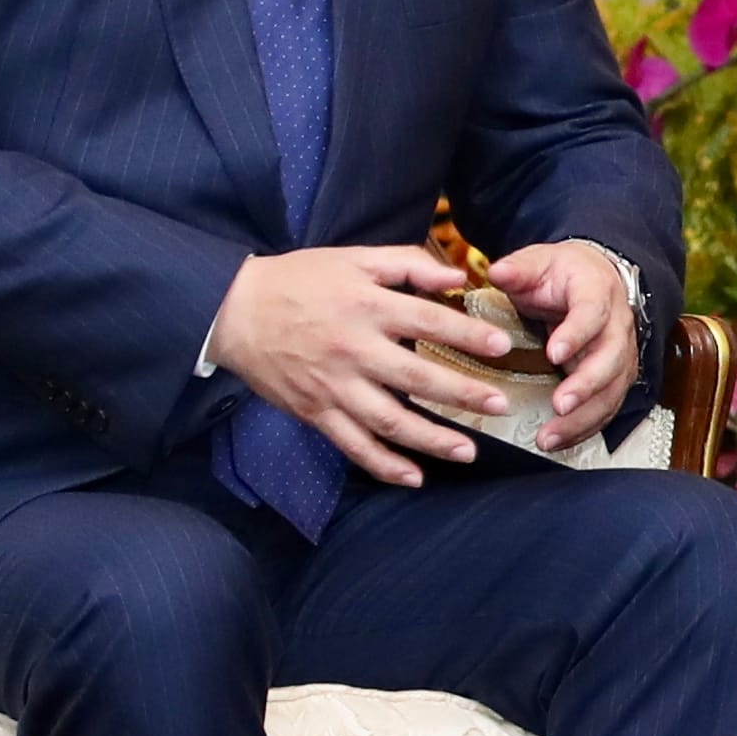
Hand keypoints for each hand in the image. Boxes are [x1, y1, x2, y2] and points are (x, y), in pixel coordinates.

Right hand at [208, 245, 502, 485]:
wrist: (234, 311)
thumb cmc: (299, 280)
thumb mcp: (354, 258)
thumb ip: (408, 264)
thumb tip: (457, 277)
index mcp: (367, 307)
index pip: (429, 323)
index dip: (468, 336)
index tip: (502, 347)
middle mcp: (354, 350)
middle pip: (417, 379)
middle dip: (463, 394)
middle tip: (499, 405)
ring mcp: (334, 387)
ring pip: (389, 421)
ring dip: (431, 440)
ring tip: (468, 451)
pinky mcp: (316, 412)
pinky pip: (353, 445)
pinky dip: (383, 466)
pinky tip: (414, 476)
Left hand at [491, 240, 644, 449]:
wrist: (596, 278)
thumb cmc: (563, 274)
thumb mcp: (538, 262)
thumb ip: (518, 269)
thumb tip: (497, 272)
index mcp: (597, 292)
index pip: (593, 313)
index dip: (577, 334)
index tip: (554, 353)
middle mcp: (617, 325)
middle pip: (612, 359)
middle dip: (587, 385)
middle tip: (559, 405)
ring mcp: (621, 354)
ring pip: (613, 391)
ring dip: (584, 417)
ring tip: (549, 437)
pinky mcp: (616, 378)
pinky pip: (607, 407)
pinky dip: (585, 428)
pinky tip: (558, 442)